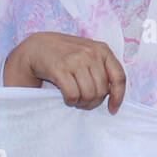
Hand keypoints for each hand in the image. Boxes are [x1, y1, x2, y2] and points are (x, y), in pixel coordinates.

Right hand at [6, 32, 125, 113]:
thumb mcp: (88, 54)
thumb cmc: (66, 54)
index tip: (112, 109)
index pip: (119, 77)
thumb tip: (114, 94)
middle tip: (84, 102)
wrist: (37, 47)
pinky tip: (67, 96)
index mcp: (102, 49)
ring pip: (89, 95)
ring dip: (82, 103)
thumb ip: (102, 68)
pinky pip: (73, 95)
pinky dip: (71, 101)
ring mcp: (75, 60)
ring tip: (75, 98)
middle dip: (94, 102)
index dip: (118, 97)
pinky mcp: (60, 69)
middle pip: (102, 90)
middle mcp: (90, 53)